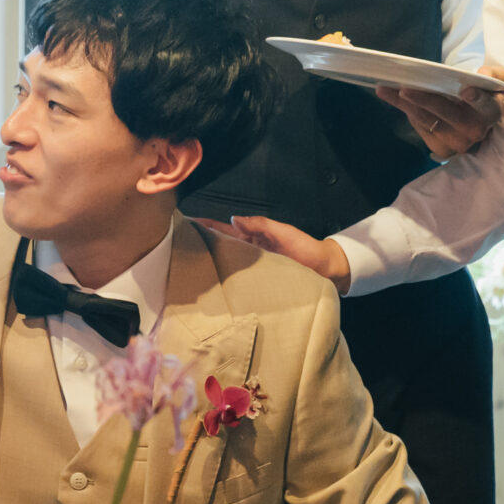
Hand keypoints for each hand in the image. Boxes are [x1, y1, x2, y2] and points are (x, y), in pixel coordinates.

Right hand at [195, 215, 351, 292]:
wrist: (327, 271)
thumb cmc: (307, 249)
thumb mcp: (284, 232)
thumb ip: (260, 224)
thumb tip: (232, 218)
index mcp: (254, 236)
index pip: (225, 228)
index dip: (206, 225)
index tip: (185, 223)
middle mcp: (250, 251)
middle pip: (221, 246)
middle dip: (201, 244)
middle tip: (177, 247)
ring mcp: (253, 267)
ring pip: (227, 262)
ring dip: (209, 262)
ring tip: (187, 266)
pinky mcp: (258, 282)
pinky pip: (238, 278)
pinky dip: (224, 278)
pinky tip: (211, 285)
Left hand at [378, 63, 503, 159]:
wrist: (473, 115)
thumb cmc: (483, 93)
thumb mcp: (494, 80)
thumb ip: (493, 74)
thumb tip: (482, 74)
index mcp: (491, 114)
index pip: (487, 108)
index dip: (478, 100)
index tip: (466, 90)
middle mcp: (475, 132)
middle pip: (449, 115)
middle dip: (426, 101)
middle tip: (405, 88)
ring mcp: (456, 142)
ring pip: (428, 121)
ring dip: (405, 105)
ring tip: (385, 89)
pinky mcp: (439, 147)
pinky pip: (420, 126)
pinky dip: (404, 110)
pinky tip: (390, 96)